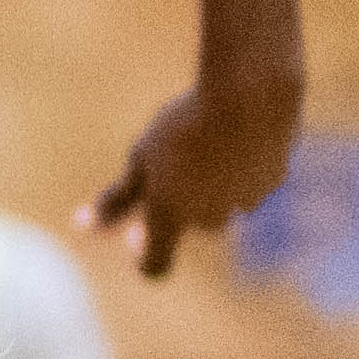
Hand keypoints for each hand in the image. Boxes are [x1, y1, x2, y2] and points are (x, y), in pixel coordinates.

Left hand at [82, 76, 297, 276]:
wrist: (249, 92)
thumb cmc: (186, 122)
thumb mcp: (143, 157)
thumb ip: (119, 198)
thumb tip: (84, 227)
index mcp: (170, 216)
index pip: (155, 265)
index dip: (145, 256)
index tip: (137, 237)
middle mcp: (210, 218)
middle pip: (192, 222)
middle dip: (185, 201)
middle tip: (175, 162)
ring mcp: (246, 202)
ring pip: (225, 200)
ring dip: (216, 181)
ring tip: (209, 136)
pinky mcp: (274, 180)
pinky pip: (251, 178)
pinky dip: (243, 163)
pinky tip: (239, 129)